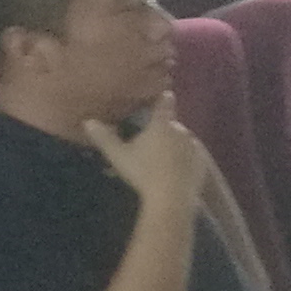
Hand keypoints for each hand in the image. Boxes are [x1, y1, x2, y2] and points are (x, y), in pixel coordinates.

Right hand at [88, 96, 214, 216]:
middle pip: (171, 125)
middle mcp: (181, 131)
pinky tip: (173, 172)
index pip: (164, 103)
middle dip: (162, 130)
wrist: (173, 197)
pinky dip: (183, 160)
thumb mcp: (118, 155)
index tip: (165, 93)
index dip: (163, 97)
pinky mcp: (202, 164)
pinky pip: (191, 157)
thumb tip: (88, 121)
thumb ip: (104, 138)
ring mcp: (194, 147)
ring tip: (160, 160)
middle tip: (149, 142)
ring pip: (182, 141)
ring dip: (173, 146)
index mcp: (161, 124)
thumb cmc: (143, 171)